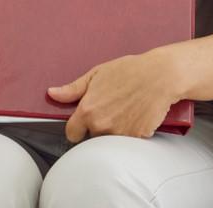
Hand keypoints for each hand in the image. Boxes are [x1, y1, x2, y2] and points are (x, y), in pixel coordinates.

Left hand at [46, 50, 181, 142]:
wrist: (160, 76)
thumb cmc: (129, 71)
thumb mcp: (96, 74)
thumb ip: (72, 89)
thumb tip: (52, 94)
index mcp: (88, 111)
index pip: (71, 133)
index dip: (76, 127)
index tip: (82, 122)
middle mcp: (101, 126)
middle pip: (92, 136)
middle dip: (98, 126)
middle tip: (110, 108)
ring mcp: (120, 134)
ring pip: (109, 139)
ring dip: (114, 130)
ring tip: (124, 110)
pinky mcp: (137, 138)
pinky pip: (128, 141)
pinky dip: (131, 131)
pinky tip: (135, 116)